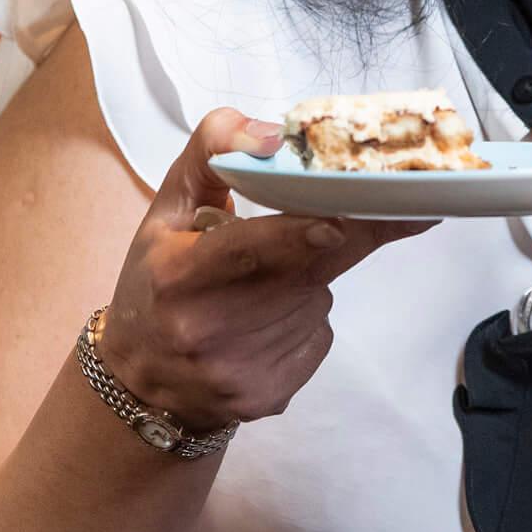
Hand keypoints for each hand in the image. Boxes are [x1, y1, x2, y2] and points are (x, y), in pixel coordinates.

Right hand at [99, 109, 433, 431]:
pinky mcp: (270, 397)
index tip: (341, 220)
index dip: (298, 234)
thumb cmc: (157, 282)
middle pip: (303, 272)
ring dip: (308, 279)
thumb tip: (274, 135)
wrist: (144, 383)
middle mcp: (207, 330)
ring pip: (317, 300)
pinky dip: (305, 319)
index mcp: (178, 276)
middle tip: (388, 204)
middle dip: (345, 233)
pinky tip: (266, 322)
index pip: (248, 251)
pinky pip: (318, 336)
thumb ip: (213, 153)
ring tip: (261, 284)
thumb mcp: (165, 210)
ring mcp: (242, 371)